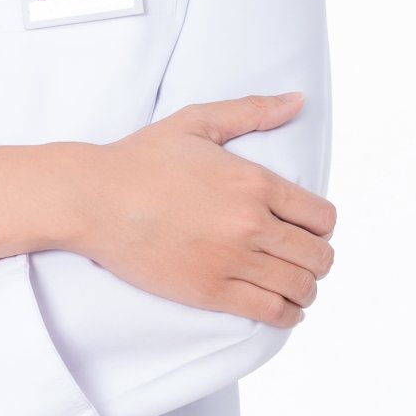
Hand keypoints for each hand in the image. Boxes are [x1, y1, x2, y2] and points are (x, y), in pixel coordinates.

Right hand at [82, 92, 336, 321]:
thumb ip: (253, 111)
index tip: (309, 231)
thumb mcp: (198, 122)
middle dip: (317, 260)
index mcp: (255, 183)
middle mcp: (251, 224)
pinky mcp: (210, 292)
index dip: (321, 227)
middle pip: (317, 256)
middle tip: (303, 260)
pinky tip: (284, 310)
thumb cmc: (140, 159)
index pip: (321, 217)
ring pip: (300, 287)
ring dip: (306, 290)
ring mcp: (232, 261)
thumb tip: (297, 100)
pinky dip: (287, 315)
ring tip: (296, 287)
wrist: (94, 199)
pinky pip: (270, 312)